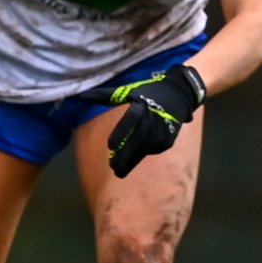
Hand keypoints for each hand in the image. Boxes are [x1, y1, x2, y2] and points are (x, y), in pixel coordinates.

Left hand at [80, 65, 206, 178]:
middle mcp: (153, 119)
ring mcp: (163, 131)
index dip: (121, 133)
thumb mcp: (127, 91)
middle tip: (112, 167)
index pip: (131, 120)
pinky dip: (143, 155)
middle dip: (125, 155)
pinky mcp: (169, 139)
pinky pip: (153, 150)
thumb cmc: (147, 92)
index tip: (110, 146)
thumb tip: (83, 96)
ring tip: (119, 171)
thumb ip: (104, 96)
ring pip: (145, 149)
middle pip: (138, 140)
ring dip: (132, 161)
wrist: (179, 93)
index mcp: (141, 106)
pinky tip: (133, 161)